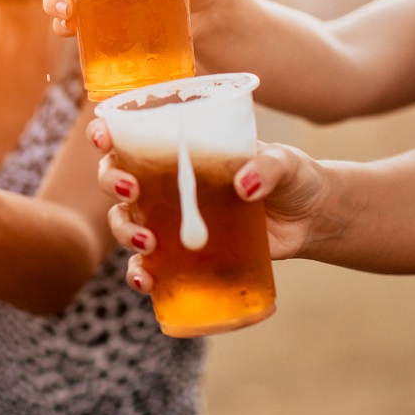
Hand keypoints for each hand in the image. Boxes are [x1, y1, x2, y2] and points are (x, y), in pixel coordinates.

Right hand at [86, 118, 325, 294]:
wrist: (311, 219)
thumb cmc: (293, 177)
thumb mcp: (285, 162)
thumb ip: (268, 166)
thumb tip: (244, 185)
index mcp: (181, 147)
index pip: (131, 133)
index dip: (106, 134)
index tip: (103, 138)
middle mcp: (165, 180)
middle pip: (115, 176)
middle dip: (110, 182)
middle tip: (130, 190)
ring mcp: (170, 217)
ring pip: (123, 220)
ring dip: (123, 230)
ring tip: (146, 242)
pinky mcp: (181, 252)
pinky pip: (147, 265)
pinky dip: (139, 274)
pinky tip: (146, 281)